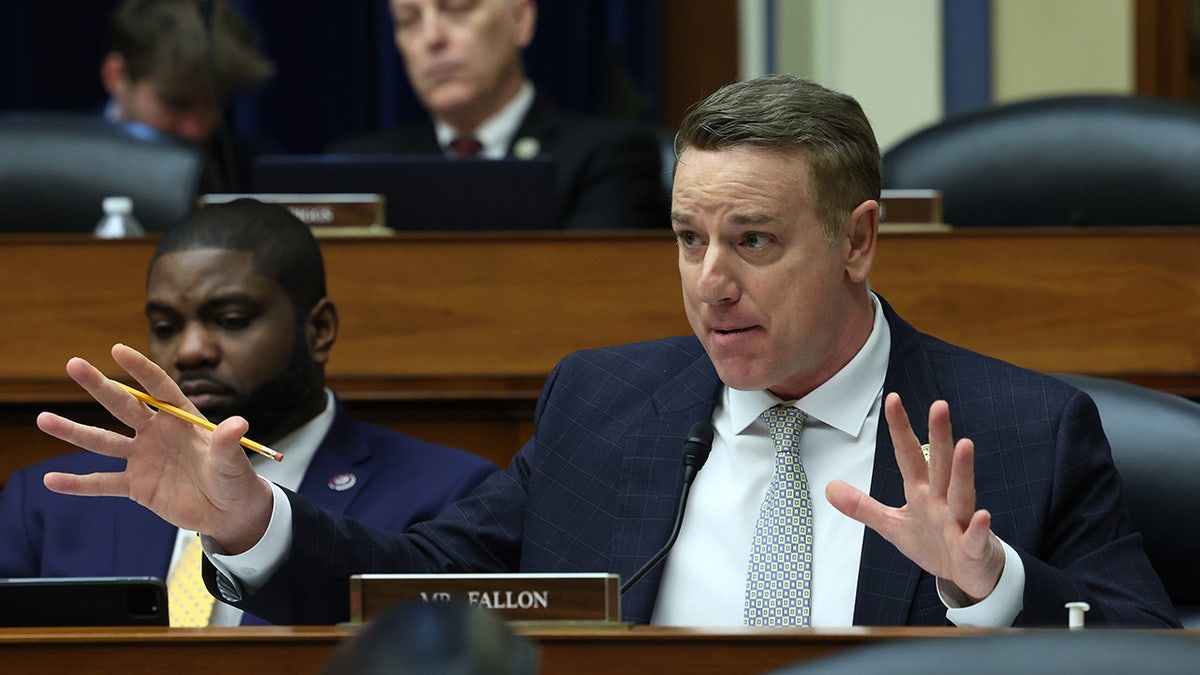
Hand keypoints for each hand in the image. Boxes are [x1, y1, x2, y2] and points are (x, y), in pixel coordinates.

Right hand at [37, 344, 272, 553]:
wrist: (228, 512)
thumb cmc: (234, 479)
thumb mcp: (233, 461)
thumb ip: (228, 443)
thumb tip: (239, 423)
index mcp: (182, 418)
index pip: (159, 388)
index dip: (141, 369)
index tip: (118, 349)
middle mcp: (157, 433)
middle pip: (123, 405)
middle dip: (100, 385)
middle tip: (74, 364)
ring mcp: (143, 458)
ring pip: (103, 442)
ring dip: (74, 431)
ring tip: (44, 419)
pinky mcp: (135, 486)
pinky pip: (102, 483)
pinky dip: (77, 484)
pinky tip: (51, 480)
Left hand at [825, 393, 1004, 601]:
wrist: (967, 573)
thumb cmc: (934, 543)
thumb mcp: (891, 525)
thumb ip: (862, 506)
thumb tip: (829, 487)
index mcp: (922, 492)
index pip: (908, 455)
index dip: (900, 428)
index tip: (892, 399)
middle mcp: (942, 500)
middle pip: (939, 464)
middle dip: (939, 436)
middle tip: (939, 406)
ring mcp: (960, 522)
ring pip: (961, 493)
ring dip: (963, 471)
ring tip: (965, 445)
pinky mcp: (973, 547)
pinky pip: (975, 537)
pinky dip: (979, 528)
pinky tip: (983, 515)